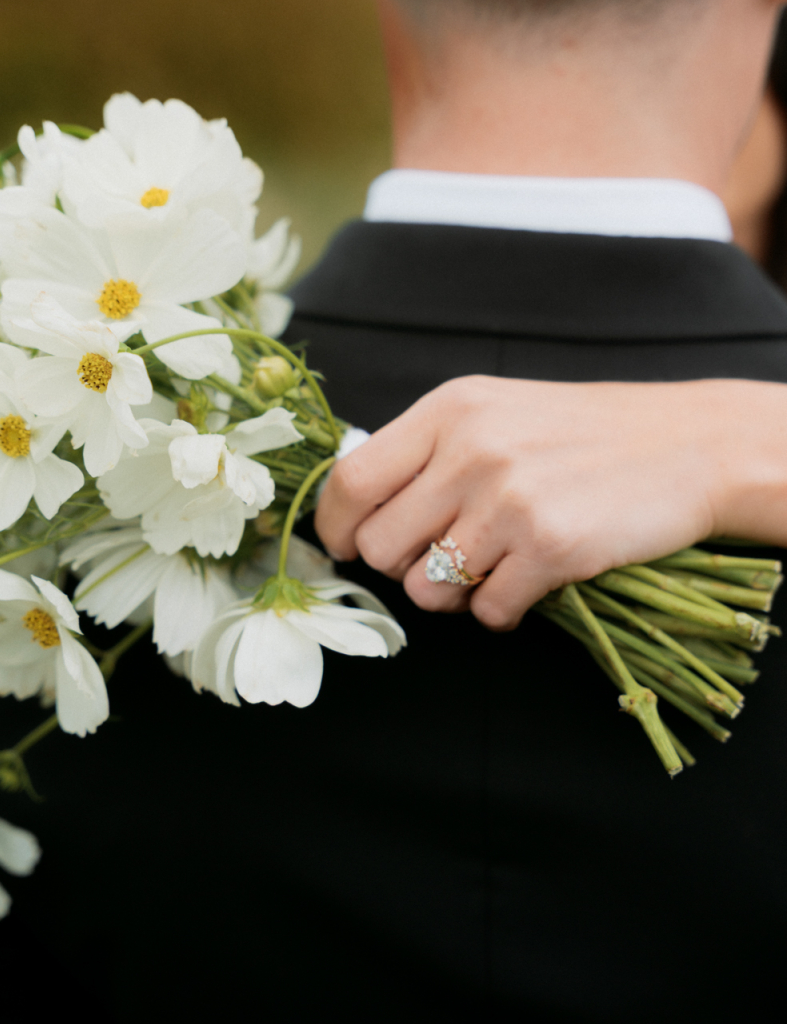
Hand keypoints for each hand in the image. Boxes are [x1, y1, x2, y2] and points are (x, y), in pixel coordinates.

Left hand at [316, 375, 786, 629]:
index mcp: (450, 410)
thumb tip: (358, 508)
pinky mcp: (551, 548)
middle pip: (381, 545)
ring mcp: (511, 500)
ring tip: (491, 569)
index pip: (351, 480)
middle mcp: (472, 450)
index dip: (334, 527)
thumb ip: (428, 451)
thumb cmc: (585, 434)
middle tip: (439, 560)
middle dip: (401, 568)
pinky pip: (487, 612)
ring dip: (451, 596)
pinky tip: (529, 582)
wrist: (689, 445)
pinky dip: (501, 610)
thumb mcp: (496, 413)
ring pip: (427, 589)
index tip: (347, 547)